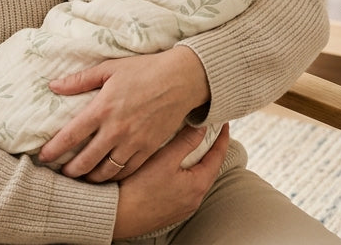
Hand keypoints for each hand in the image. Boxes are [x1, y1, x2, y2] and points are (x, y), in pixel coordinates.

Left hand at [37, 46, 209, 180]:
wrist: (182, 79)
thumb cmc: (145, 70)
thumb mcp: (109, 69)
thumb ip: (80, 80)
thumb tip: (54, 85)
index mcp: (102, 108)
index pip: (71, 135)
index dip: (54, 150)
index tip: (43, 158)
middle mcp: (116, 129)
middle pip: (86, 160)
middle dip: (71, 171)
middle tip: (63, 174)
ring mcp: (134, 142)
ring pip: (107, 171)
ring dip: (92, 178)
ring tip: (84, 179)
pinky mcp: (149, 148)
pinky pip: (128, 170)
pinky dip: (116, 176)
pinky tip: (109, 175)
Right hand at [113, 123, 229, 238]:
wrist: (117, 215)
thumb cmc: (138, 188)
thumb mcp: (164, 159)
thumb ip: (186, 141)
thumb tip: (202, 127)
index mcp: (198, 185)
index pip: (218, 156)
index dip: (222, 138)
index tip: (223, 124)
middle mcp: (194, 199)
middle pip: (209, 168)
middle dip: (210, 150)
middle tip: (208, 132)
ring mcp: (183, 207)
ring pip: (196, 179)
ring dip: (196, 163)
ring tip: (191, 147)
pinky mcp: (171, 211)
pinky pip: (185, 189)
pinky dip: (185, 175)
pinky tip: (173, 169)